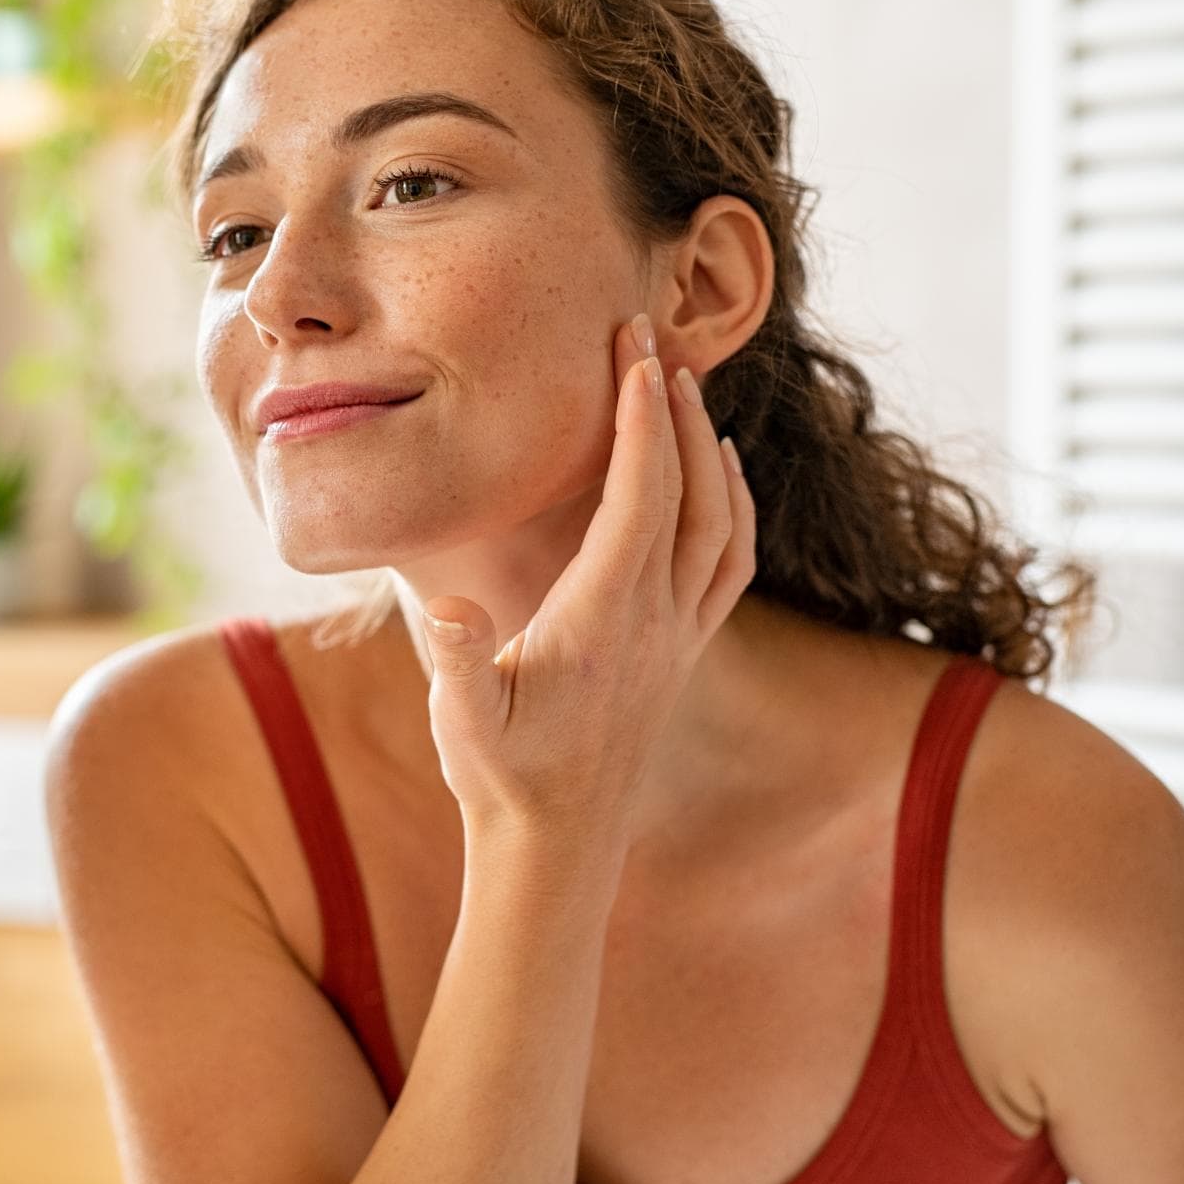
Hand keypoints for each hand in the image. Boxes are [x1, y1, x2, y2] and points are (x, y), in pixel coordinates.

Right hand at [419, 312, 755, 851]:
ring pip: (722, 523)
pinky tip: (719, 475)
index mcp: (606, 619)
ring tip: (681, 388)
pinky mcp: (683, 652)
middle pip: (688, 492)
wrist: (558, 847)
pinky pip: (730, 562)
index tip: (630, 351)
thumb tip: (450, 608)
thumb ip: (460, 662)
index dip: (639, 420)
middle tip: (647, 336)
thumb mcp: (463, 724)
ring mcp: (679, 636)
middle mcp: (658, 620)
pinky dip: (734, 504)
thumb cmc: (502, 779)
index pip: (640, 498)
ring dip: (707, 449)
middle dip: (671, 407)